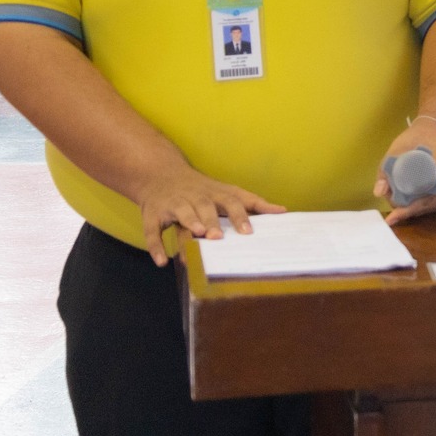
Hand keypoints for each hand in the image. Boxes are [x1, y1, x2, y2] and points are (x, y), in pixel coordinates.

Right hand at [138, 168, 287, 266]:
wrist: (160, 173)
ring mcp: (173, 204)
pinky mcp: (153, 214)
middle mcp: (195, 197)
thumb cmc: (202, 189)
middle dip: (211, 220)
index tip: (249, 231)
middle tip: (219, 237)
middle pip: (205, 206)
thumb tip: (283, 211)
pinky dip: (155, 246)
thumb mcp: (227, 192)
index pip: (231, 201)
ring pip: (181, 212)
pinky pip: (152, 230)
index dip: (240, 215)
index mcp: (215, 193)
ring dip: (189, 223)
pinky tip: (162, 262)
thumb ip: (252, 203)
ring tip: (197, 236)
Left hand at [373, 114, 435, 224]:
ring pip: (430, 208)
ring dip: (413, 209)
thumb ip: (386, 169)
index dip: (408, 210)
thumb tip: (378, 193)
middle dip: (406, 210)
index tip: (392, 218)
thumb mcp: (398, 149)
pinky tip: (407, 204)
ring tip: (395, 202)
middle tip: (388, 205)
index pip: (426, 200)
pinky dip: (420, 206)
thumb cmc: (418, 137)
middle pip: (427, 207)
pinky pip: (434, 204)